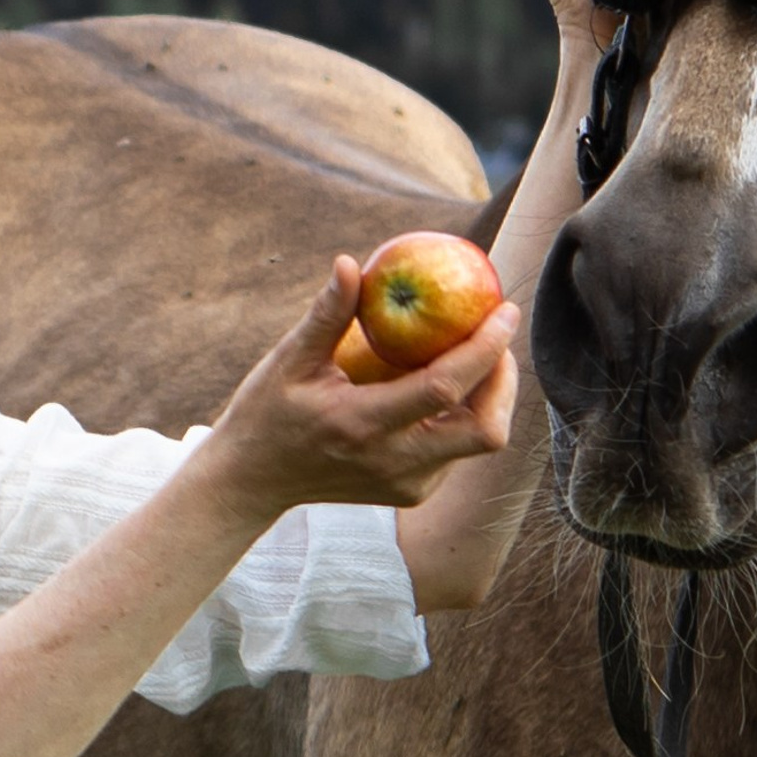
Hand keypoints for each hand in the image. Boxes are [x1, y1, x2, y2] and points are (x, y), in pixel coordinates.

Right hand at [202, 257, 520, 522]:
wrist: (252, 482)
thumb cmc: (266, 413)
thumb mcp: (287, 361)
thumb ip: (326, 315)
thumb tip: (351, 263)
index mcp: (362, 424)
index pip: (444, 387)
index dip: (484, 347)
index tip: (504, 309)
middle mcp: (394, 462)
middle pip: (485, 430)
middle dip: (504, 379)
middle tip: (496, 337)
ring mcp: (407, 485)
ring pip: (480, 442)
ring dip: (490, 396)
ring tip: (475, 353)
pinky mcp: (412, 493)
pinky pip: (458, 452)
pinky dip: (464, 414)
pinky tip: (446, 385)